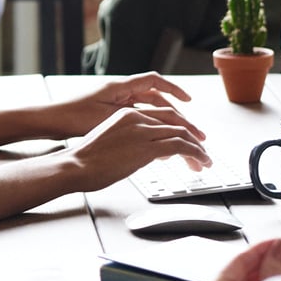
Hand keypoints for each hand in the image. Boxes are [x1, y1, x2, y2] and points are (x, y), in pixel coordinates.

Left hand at [47, 72, 205, 142]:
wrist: (48, 121)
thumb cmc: (72, 117)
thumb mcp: (107, 117)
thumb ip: (134, 118)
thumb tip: (160, 124)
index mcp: (119, 87)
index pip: (154, 82)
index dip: (174, 90)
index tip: (189, 101)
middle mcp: (117, 92)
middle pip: (153, 98)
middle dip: (173, 112)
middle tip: (190, 128)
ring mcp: (111, 102)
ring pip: (145, 109)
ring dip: (161, 120)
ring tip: (178, 136)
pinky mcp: (106, 113)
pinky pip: (134, 117)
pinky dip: (146, 126)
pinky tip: (154, 140)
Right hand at [64, 106, 210, 187]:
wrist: (76, 166)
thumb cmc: (86, 160)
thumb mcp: (110, 142)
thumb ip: (131, 142)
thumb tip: (149, 154)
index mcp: (126, 114)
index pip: (162, 117)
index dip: (179, 128)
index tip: (187, 140)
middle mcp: (137, 118)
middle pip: (176, 123)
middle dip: (193, 137)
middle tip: (202, 149)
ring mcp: (143, 131)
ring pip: (182, 134)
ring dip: (197, 148)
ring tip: (204, 160)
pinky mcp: (148, 146)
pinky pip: (181, 146)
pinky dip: (195, 154)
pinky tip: (201, 162)